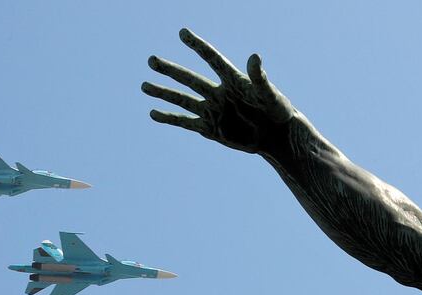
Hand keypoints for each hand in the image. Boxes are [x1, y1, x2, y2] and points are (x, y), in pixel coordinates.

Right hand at [143, 28, 294, 153]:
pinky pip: (185, 122)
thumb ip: (260, 76)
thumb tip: (255, 56)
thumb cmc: (277, 110)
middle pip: (189, 79)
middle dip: (170, 70)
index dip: (198, 46)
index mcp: (232, 80)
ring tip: (144, 85)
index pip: (212, 59)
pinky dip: (169, 118)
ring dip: (163, 93)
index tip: (183, 33)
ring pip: (182, 100)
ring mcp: (212, 111)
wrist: (276, 135)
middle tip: (151, 60)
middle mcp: (218, 93)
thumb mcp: (270, 93)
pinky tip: (153, 113)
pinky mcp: (210, 129)